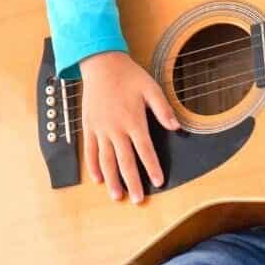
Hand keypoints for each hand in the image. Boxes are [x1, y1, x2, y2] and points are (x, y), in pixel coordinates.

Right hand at [79, 50, 180, 203]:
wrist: (101, 65)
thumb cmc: (129, 76)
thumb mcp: (151, 89)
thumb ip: (163, 110)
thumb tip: (176, 127)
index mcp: (133, 121)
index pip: (145, 150)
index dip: (152, 168)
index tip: (158, 182)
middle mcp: (116, 129)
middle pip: (125, 161)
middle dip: (132, 182)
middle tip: (138, 200)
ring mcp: (100, 129)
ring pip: (106, 160)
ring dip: (112, 180)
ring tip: (117, 196)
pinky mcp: (89, 127)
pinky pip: (90, 151)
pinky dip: (93, 166)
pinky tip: (98, 179)